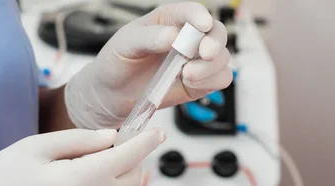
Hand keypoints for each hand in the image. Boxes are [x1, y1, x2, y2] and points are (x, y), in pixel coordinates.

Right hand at [0, 129, 165, 185]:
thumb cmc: (1, 176)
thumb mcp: (35, 147)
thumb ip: (77, 139)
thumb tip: (111, 135)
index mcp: (75, 179)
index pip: (124, 158)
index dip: (144, 142)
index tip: (157, 131)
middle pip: (132, 177)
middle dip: (134, 156)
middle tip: (118, 141)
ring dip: (125, 172)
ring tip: (100, 158)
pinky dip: (112, 184)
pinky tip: (95, 174)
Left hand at [66, 2, 231, 128]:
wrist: (111, 94)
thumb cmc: (117, 62)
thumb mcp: (126, 44)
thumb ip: (149, 38)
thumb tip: (173, 36)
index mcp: (170, 20)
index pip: (191, 11)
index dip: (199, 16)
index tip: (202, 25)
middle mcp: (187, 38)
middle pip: (216, 33)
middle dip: (214, 42)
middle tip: (205, 53)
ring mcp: (195, 61)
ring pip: (222, 58)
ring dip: (211, 66)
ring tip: (188, 75)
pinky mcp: (199, 82)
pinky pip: (220, 79)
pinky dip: (212, 81)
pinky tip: (191, 82)